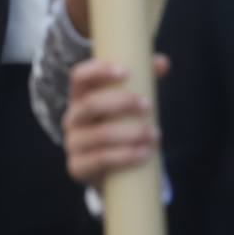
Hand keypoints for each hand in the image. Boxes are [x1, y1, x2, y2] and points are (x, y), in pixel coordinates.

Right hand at [62, 55, 169, 187]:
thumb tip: (162, 62)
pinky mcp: (77, 167)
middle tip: (149, 104)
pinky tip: (144, 153)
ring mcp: (72, 143)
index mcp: (79, 97)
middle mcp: (71, 118)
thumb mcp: (128, 105)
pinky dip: (125, 156)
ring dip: (130, 133)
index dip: (98, 71)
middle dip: (121, 103)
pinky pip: (100, 160)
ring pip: (98, 134)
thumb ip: (143, 81)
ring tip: (154, 134)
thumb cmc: (119, 128)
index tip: (126, 71)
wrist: (111, 172)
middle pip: (90, 104)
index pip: (78, 77)